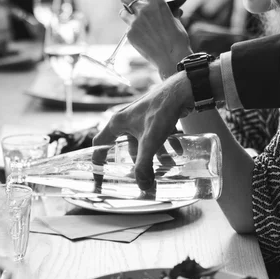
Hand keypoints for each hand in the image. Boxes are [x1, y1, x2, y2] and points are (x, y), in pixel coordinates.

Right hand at [92, 72, 193, 189]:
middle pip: (125, 147)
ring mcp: (140, 119)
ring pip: (142, 142)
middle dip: (136, 162)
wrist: (181, 91)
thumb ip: (144, 165)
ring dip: (154, 156)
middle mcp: (126, 120)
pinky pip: (155, 136)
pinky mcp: (154, 117)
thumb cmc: (160, 110)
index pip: (99, 145)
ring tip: (167, 166)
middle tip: (143, 175)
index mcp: (117, 124)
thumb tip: (142, 186)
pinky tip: (176, 153)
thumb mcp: (150, 142)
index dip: (97, 161)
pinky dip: (164, 146)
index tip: (100, 176)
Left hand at [120, 0, 192, 77]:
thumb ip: (167, 12)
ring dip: (127, 15)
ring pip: (123, 13)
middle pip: (128, 0)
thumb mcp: (175, 20)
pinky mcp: (129, 33)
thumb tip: (173, 8)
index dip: (140, 1)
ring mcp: (135, 21)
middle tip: (132, 9)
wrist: (172, 57)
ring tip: (134, 21)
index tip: (139, 3)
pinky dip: (133, 32)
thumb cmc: (177, 39)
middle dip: (130, 4)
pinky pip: (128, 29)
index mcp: (156, 2)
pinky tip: (143, 40)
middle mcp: (143, 9)